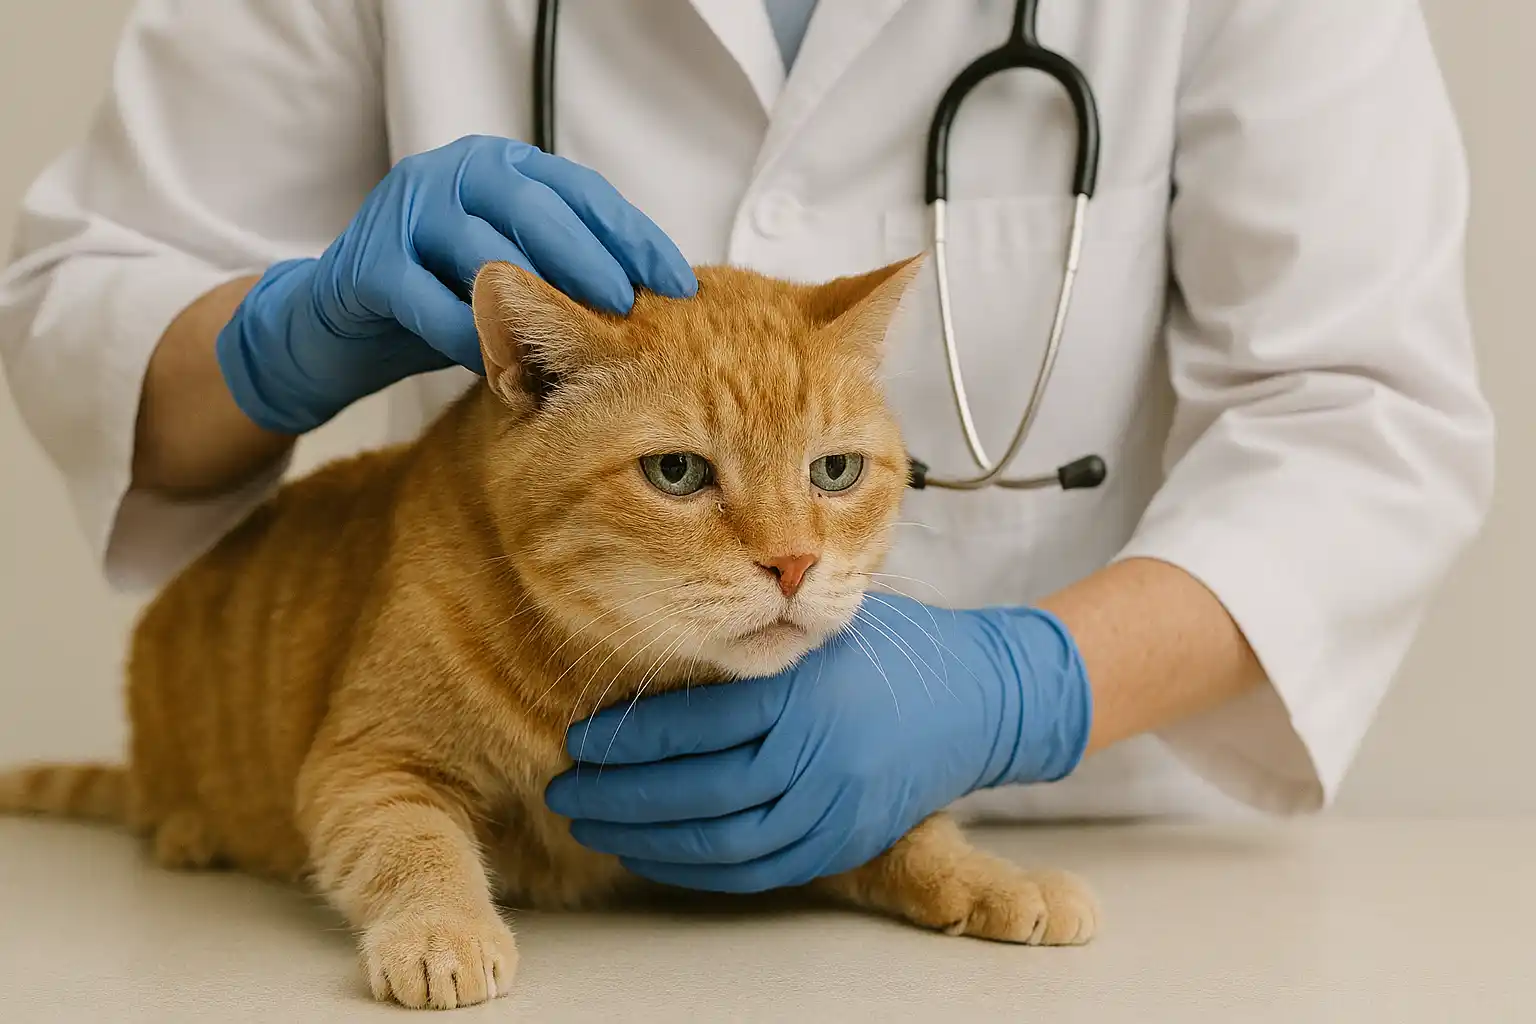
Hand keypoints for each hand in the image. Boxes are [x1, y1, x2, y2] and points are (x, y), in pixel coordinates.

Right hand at [215, 134, 695, 434]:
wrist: (341, 324)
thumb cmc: (447, 297)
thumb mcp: (518, 274)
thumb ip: (571, 269)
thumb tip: (663, 303)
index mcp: (502, 167)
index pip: (581, 192)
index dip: (632, 237)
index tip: (678, 283)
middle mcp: (454, 175)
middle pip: (533, 210)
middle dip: (588, 260)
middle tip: (628, 308)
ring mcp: (405, 213)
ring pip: (480, 253)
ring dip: (531, 304)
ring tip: (577, 345)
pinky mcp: (366, 266)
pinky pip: (424, 302)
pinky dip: (464, 336)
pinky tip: (498, 367)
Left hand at [544, 592, 1092, 892]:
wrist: (978, 699)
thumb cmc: (885, 652)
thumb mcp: (818, 629)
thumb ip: (746, 652)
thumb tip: (645, 680)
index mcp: (802, 693)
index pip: (694, 727)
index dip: (627, 740)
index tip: (579, 740)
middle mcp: (818, 756)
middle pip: (697, 793)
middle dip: (617, 798)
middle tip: (565, 791)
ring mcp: (835, 808)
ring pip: (722, 842)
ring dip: (646, 839)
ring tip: (595, 825)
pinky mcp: (846, 842)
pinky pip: (758, 871)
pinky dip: (697, 869)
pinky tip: (654, 853)